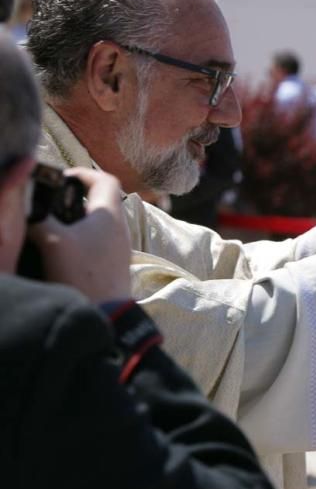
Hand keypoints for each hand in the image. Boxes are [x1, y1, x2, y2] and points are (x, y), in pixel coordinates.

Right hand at [29, 168, 131, 302]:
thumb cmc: (83, 275)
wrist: (108, 315)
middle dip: (72, 197)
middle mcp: (119, 228)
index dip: (83, 173)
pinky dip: (79, 238)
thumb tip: (22, 204)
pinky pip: (96, 241)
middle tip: (48, 202)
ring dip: (74, 220)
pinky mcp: (113, 265)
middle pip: (99, 200)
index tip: (60, 178)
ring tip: (48, 226)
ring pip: (96, 222)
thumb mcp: (52, 242)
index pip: (105, 179)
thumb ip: (37, 217)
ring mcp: (119, 248)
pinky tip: (58, 249)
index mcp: (110, 214)